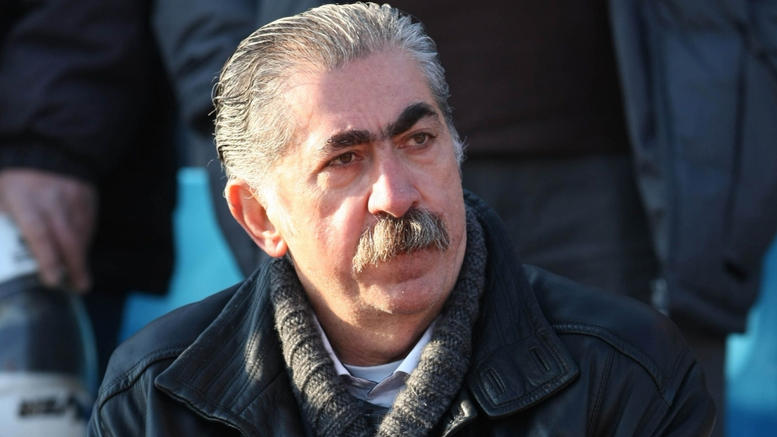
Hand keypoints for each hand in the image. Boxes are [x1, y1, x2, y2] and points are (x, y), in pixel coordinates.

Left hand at [0, 169, 96, 292]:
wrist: (46, 149)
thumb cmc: (16, 181)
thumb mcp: (1, 197)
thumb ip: (3, 221)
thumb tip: (3, 253)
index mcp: (24, 199)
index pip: (39, 234)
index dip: (48, 260)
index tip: (52, 280)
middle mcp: (53, 200)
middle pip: (68, 238)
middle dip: (74, 266)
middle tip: (77, 287)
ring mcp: (75, 198)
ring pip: (82, 234)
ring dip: (81, 258)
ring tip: (78, 278)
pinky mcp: (89, 198)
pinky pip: (89, 226)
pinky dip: (85, 243)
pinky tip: (79, 254)